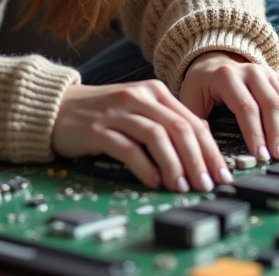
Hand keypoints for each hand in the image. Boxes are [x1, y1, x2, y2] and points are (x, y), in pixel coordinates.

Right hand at [51, 81, 233, 192]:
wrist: (56, 107)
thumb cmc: (101, 112)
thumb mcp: (138, 110)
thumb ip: (166, 123)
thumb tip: (200, 151)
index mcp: (154, 92)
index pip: (192, 121)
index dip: (211, 150)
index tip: (222, 174)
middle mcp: (138, 97)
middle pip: (179, 128)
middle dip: (197, 160)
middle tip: (206, 184)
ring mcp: (118, 112)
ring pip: (157, 136)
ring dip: (174, 165)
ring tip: (181, 186)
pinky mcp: (97, 129)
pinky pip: (127, 148)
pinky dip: (144, 167)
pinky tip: (153, 182)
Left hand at [179, 51, 278, 162]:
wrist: (211, 64)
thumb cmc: (201, 87)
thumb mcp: (191, 101)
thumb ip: (198, 124)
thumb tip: (209, 153)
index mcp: (226, 77)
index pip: (246, 107)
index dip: (255, 134)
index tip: (261, 156)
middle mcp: (251, 71)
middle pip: (272, 105)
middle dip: (277, 135)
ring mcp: (269, 73)